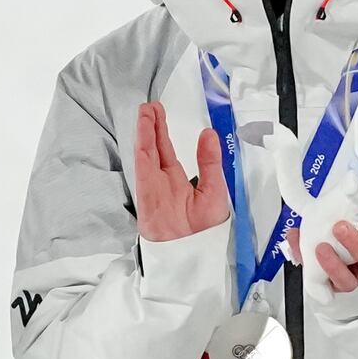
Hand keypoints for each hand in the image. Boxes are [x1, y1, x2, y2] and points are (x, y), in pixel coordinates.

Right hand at [132, 101, 230, 243]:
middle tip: (150, 105)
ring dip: (145, 130)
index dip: (162, 132)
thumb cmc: (204, 231)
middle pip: (154, 147)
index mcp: (178, 181)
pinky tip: (144, 128)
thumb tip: (209, 134)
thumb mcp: (214, 190)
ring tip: (146, 110)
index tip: (159, 113)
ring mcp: (153, 185)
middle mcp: (162, 181)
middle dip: (151, 126)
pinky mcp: (147, 191)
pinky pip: (143, 163)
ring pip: (147, 151)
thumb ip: (210, 162)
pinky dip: (142, 145)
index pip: (167, 151)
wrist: (192, 253)